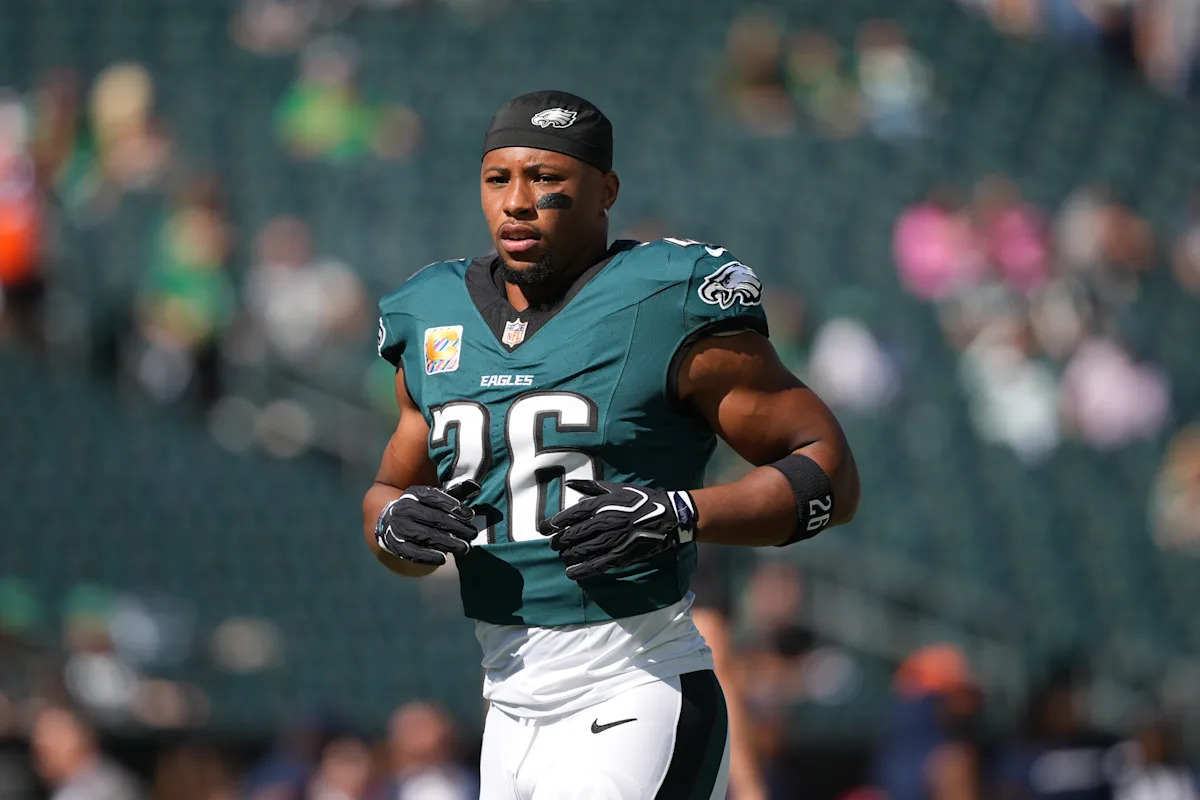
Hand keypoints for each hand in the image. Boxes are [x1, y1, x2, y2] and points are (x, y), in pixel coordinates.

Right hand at [376, 481, 480, 565]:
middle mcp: (405, 508)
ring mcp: (398, 527)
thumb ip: (455, 493)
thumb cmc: (422, 509)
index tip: (470, 515)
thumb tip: (476, 487)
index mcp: (415, 494)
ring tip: (464, 548)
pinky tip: (443, 559)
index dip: (454, 506)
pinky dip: (428, 556)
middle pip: (433, 518)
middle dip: (456, 527)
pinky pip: (412, 552)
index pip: (435, 498)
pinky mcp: (396, 544)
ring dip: (447, 543)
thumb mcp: (434, 498)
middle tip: (472, 534)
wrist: (391, 521)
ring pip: (425, 535)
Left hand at [540, 479, 697, 580]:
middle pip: (575, 534)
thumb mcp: (615, 487)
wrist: (668, 515)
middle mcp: (606, 521)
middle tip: (552, 545)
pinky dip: (583, 570)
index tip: (545, 528)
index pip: (573, 514)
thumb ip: (591, 486)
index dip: (556, 522)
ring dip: (569, 554)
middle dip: (560, 541)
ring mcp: (614, 540)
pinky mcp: (623, 554)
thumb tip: (569, 484)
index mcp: (603, 504)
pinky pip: (598, 564)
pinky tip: (572, 573)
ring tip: (562, 556)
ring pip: (584, 550)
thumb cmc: (640, 499)